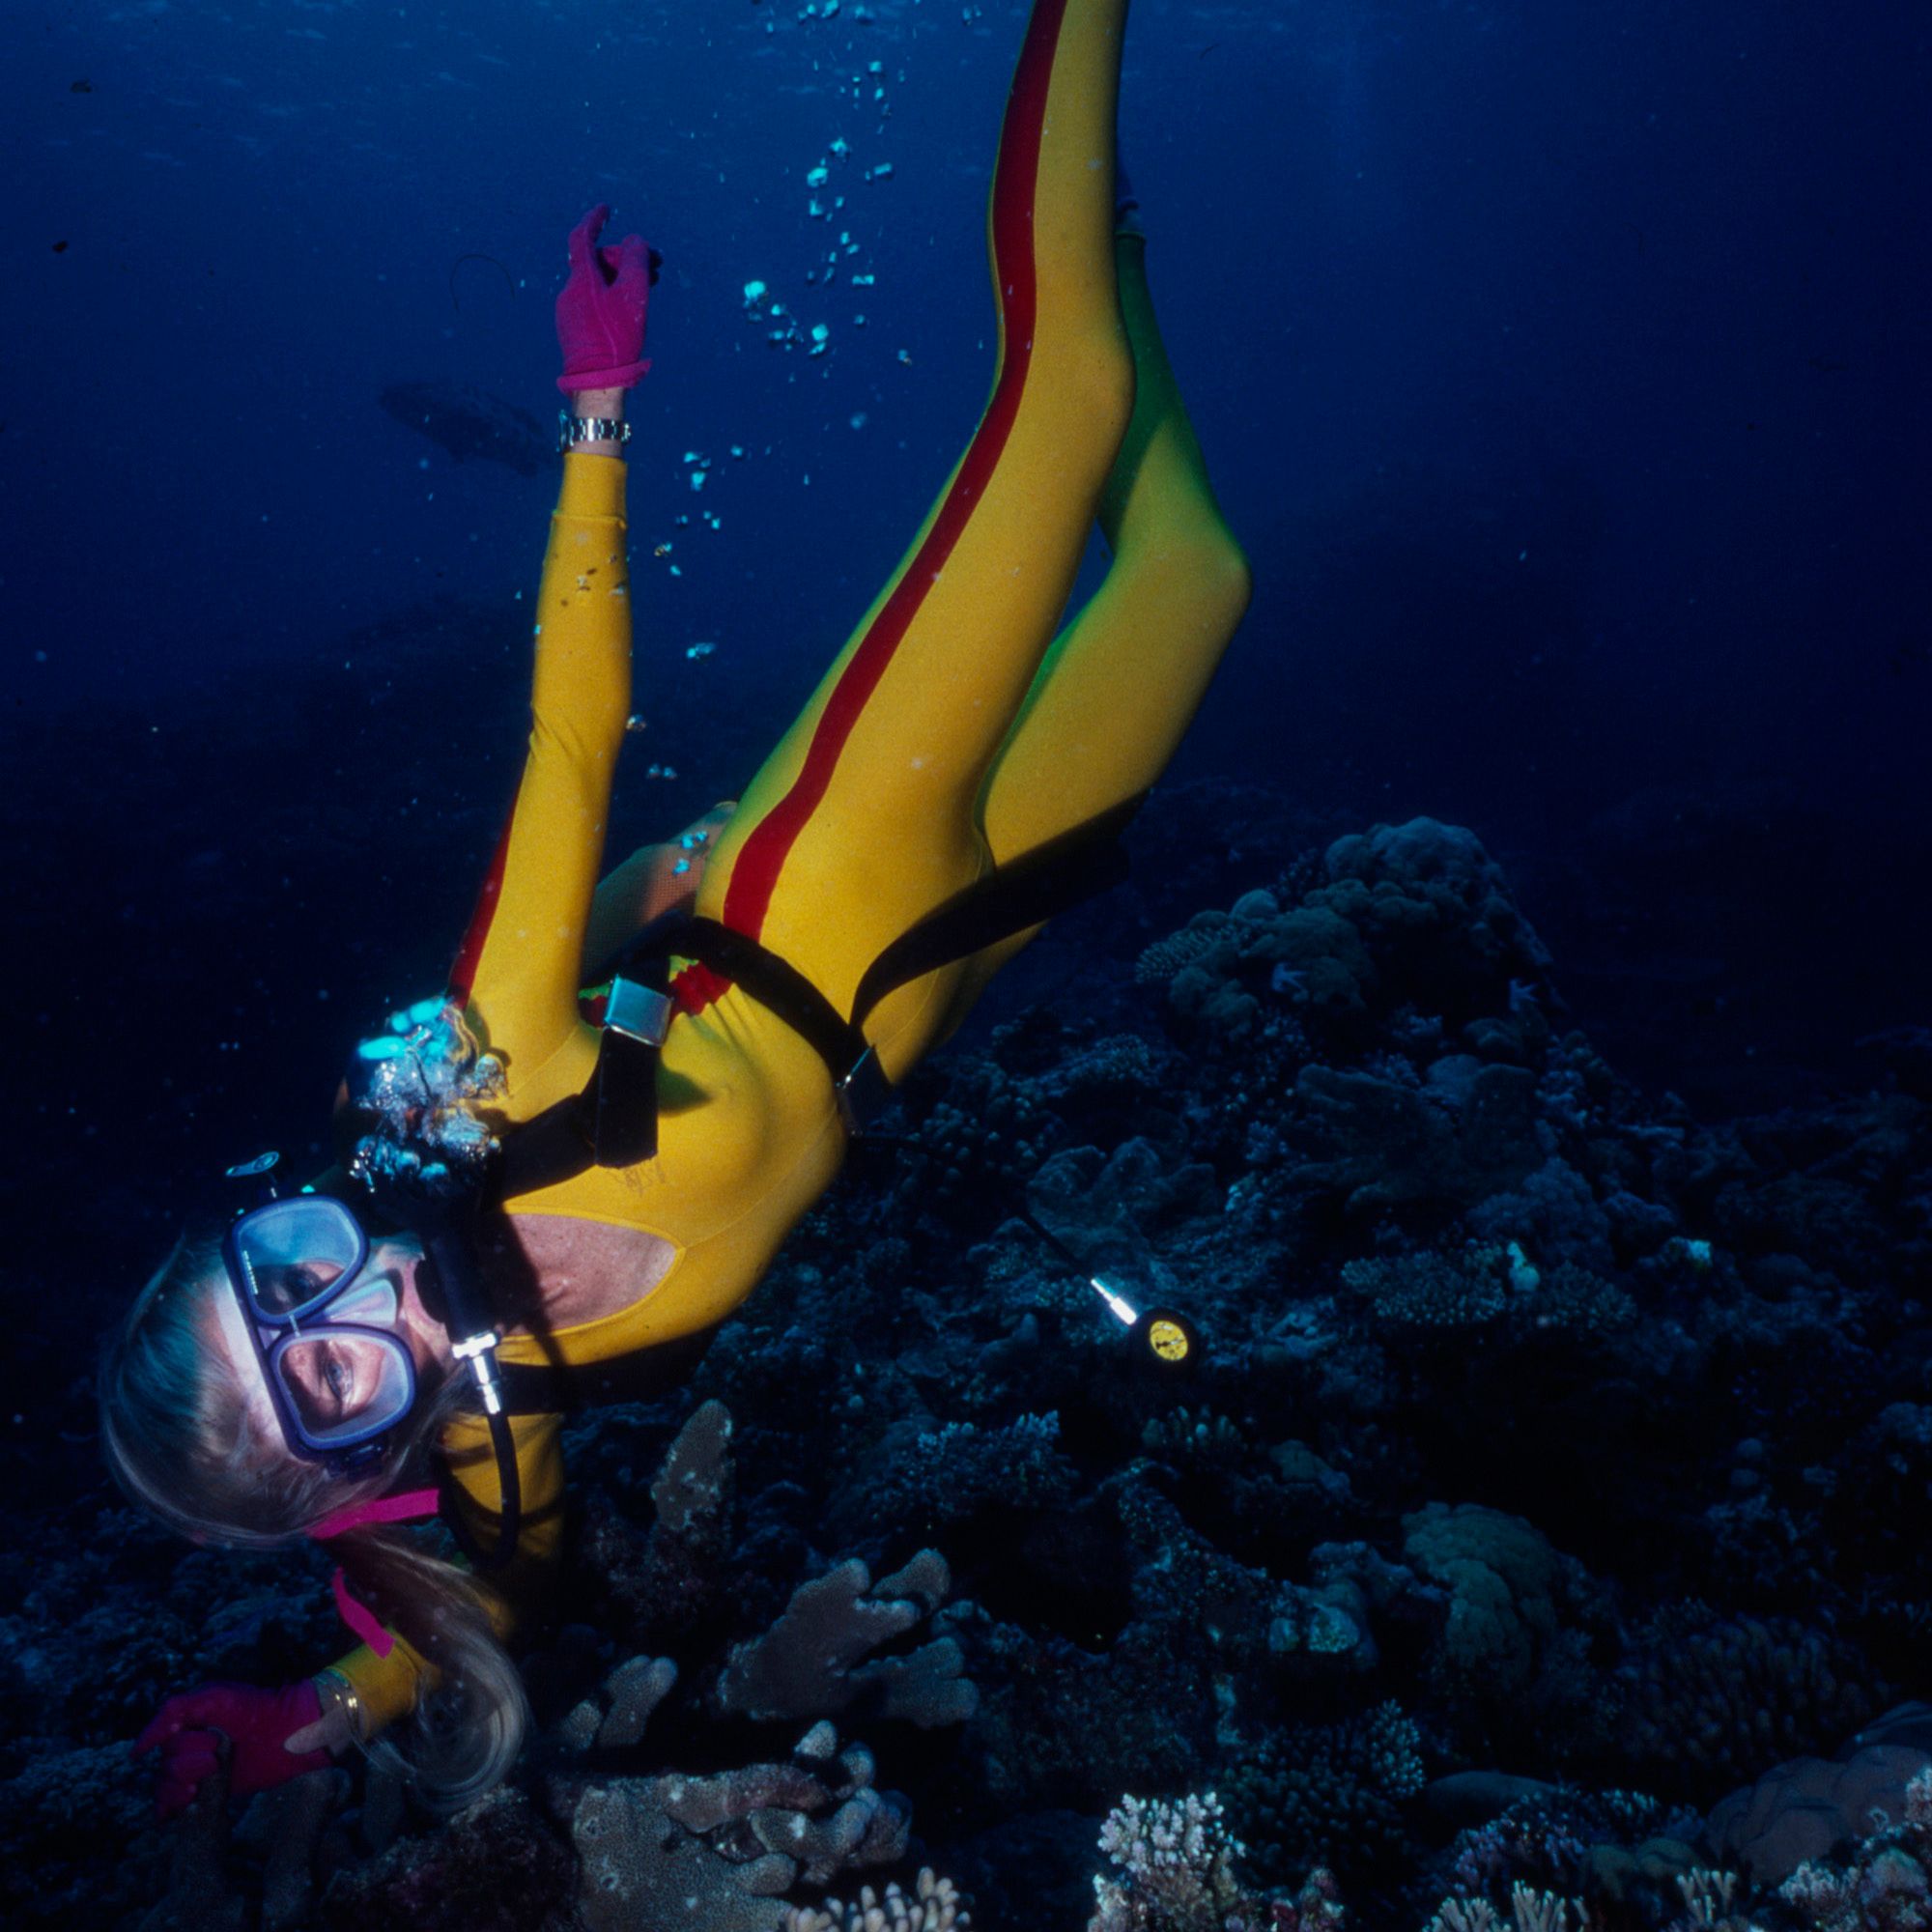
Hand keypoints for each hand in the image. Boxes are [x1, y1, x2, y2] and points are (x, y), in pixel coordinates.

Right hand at [135, 1680, 329, 1819]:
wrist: (289, 1733)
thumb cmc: (256, 1709)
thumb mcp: (214, 1698)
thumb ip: (172, 1712)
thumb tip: (136, 1751)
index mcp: (187, 1723)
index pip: (161, 1743)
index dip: (180, 1745)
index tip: (206, 1740)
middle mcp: (189, 1747)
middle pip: (165, 1767)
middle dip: (188, 1765)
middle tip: (218, 1756)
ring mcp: (198, 1771)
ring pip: (166, 1789)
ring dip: (180, 1789)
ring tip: (203, 1785)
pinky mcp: (209, 1792)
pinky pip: (174, 1808)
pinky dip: (172, 1810)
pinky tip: (187, 1805)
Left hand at [556, 203, 659, 394]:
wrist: (597, 382)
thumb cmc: (616, 339)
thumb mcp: (634, 296)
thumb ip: (636, 262)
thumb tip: (635, 240)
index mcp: (582, 278)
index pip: (582, 236)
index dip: (594, 219)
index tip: (607, 209)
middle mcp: (570, 290)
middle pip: (597, 262)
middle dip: (625, 258)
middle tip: (655, 265)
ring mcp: (569, 310)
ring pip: (597, 283)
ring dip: (622, 279)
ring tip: (649, 286)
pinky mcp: (573, 328)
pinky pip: (593, 301)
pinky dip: (612, 296)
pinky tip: (630, 308)